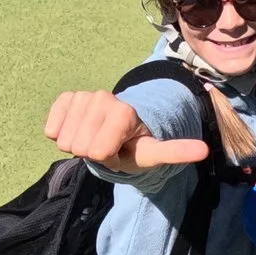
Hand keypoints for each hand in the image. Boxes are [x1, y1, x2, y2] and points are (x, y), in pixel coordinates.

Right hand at [42, 90, 208, 172]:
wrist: (118, 130)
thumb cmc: (135, 145)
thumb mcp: (154, 153)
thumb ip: (176, 151)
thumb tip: (204, 150)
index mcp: (124, 111)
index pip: (97, 151)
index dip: (107, 158)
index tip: (120, 150)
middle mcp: (103, 97)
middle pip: (79, 147)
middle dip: (91, 152)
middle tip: (107, 145)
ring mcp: (83, 96)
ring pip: (63, 140)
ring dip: (77, 144)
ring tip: (95, 138)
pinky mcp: (66, 98)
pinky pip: (51, 128)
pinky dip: (59, 134)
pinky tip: (76, 130)